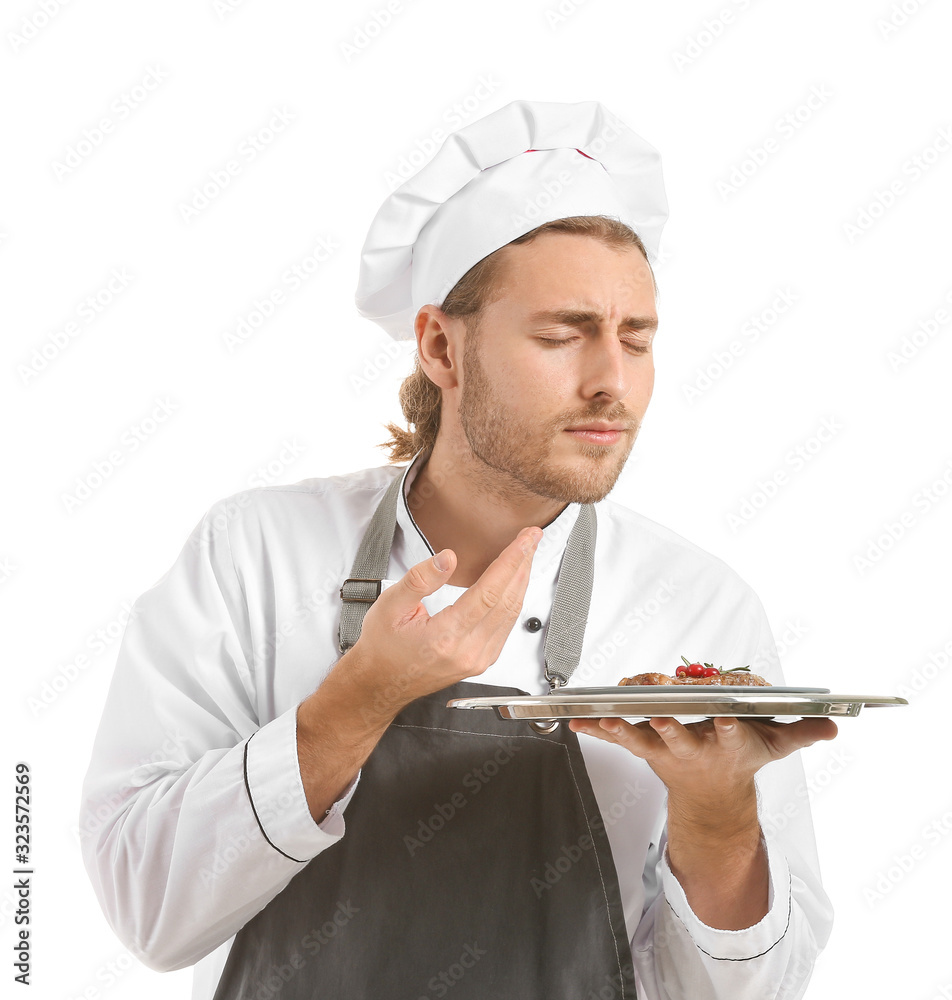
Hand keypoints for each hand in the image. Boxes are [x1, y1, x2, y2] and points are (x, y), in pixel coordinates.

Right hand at [343, 525, 542, 719]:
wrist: (381, 683)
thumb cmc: (383, 647)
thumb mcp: (390, 606)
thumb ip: (420, 579)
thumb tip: (447, 558)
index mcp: (446, 637)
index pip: (490, 592)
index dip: (511, 562)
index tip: (525, 540)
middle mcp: (468, 651)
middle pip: (508, 601)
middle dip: (523, 565)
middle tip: (532, 538)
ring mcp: (478, 660)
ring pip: (511, 615)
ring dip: (521, 581)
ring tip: (526, 555)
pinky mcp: (481, 661)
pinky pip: (506, 627)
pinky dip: (513, 601)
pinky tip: (513, 584)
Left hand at [568, 714, 836, 814]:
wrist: (712, 795)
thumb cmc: (741, 757)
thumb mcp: (775, 746)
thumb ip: (801, 732)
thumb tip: (834, 725)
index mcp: (727, 745)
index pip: (732, 735)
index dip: (730, 728)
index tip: (727, 719)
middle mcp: (695, 749)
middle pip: (680, 738)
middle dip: (670, 727)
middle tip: (658, 715)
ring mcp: (666, 750)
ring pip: (641, 739)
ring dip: (621, 730)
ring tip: (603, 719)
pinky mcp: (644, 748)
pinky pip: (617, 738)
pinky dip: (597, 730)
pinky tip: (578, 722)